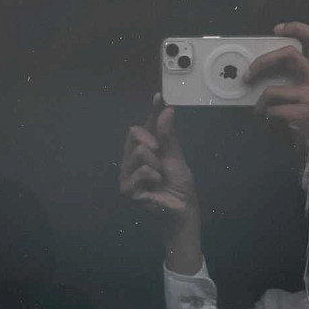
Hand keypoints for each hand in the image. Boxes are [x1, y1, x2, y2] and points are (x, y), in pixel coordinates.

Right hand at [119, 95, 201, 273]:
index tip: (160, 95)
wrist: (182, 213)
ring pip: (138, 151)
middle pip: (134, 133)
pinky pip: (141, 171)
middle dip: (153, 141)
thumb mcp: (175, 158)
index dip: (152, 110)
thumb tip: (167, 109)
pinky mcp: (127, 190)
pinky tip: (156, 188)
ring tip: (160, 179)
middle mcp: (131, 160)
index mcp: (144, 150)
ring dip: (156, 164)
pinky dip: (153, 177)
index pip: (145, 125)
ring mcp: (127, 175)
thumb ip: (168, 136)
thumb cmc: (179, 188)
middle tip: (160, 155)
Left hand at [247, 22, 308, 204]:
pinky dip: (266, 121)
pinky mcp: (306, 114)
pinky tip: (273, 128)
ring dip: (259, 106)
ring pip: (272, 90)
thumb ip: (287, 83)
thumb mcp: (302, 100)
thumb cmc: (307, 128)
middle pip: (289, 54)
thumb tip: (256, 73)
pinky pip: (272, 111)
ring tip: (262, 116)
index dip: (297, 27)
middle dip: (262, 62)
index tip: (276, 29)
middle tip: (247, 75)